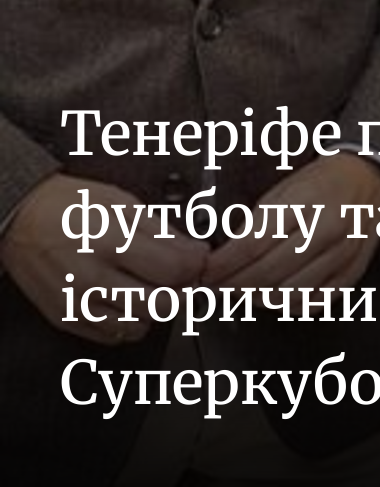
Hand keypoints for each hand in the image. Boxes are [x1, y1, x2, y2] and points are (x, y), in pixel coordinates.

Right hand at [0, 172, 207, 344]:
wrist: (22, 219)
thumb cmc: (70, 206)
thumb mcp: (123, 203)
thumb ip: (163, 232)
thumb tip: (194, 252)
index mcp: (113, 242)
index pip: (175, 271)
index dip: (196, 267)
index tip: (197, 261)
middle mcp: (94, 278)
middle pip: (162, 305)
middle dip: (181, 292)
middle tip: (180, 278)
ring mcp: (79, 304)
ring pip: (139, 327)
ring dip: (153, 310)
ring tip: (149, 286)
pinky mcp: (66, 319)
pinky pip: (113, 336)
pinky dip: (127, 321)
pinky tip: (125, 298)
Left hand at [202, 155, 379, 297]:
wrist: (369, 179)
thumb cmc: (325, 181)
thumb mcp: (285, 187)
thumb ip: (257, 220)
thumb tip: (226, 252)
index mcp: (305, 202)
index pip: (253, 243)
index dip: (223, 265)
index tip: (205, 273)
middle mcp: (326, 229)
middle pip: (267, 273)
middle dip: (233, 286)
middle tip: (216, 288)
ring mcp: (341, 255)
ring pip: (289, 294)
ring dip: (258, 299)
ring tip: (243, 292)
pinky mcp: (351, 273)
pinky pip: (313, 303)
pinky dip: (288, 305)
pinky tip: (275, 296)